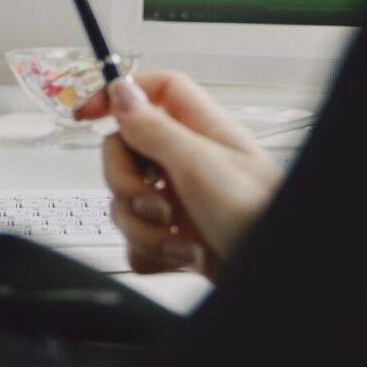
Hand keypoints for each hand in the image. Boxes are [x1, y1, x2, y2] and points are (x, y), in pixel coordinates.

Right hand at [76, 73, 281, 280]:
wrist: (278, 275)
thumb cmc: (260, 214)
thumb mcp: (200, 164)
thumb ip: (155, 129)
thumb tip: (121, 92)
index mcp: (199, 129)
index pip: (151, 91)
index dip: (118, 94)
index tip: (87, 113)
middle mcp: (188, 162)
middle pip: (124, 153)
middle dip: (127, 185)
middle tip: (155, 202)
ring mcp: (182, 201)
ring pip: (126, 202)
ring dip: (145, 230)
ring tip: (181, 239)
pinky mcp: (179, 238)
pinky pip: (137, 241)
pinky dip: (152, 254)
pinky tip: (181, 256)